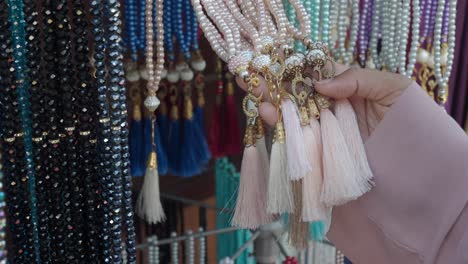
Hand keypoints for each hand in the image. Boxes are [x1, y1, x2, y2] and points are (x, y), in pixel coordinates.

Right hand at [237, 64, 411, 138]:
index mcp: (346, 87)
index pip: (314, 73)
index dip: (293, 66)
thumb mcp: (392, 88)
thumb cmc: (410, 121)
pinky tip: (264, 111)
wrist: (417, 164)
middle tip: (250, 74)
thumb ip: (358, 78)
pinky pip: (295, 136)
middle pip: (296, 92)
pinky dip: (277, 124)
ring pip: (290, 113)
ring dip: (269, 101)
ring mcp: (322, 128)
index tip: (273, 61)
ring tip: (251, 89)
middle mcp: (329, 106)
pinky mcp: (318, 150)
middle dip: (272, 83)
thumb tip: (319, 83)